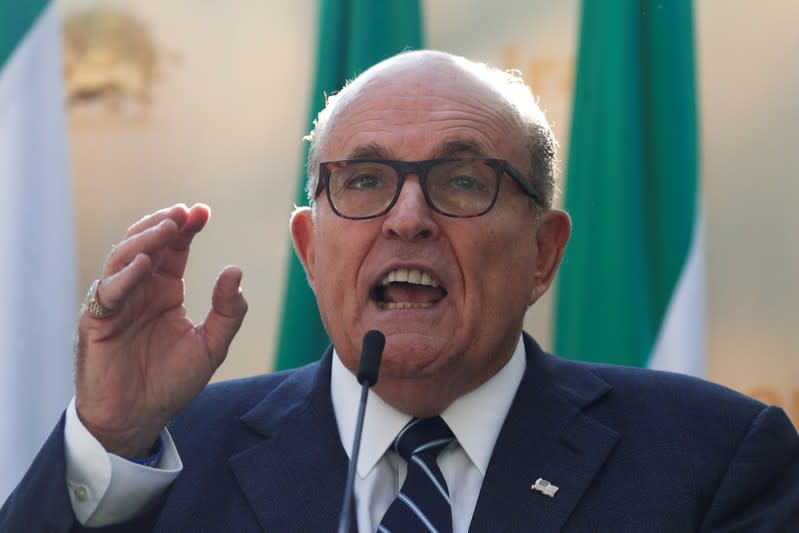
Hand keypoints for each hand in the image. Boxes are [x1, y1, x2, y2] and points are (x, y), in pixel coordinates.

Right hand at [74, 203, 247, 455]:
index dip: (187, 227)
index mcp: (165, 290)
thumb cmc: (171, 382)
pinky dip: (124, 275)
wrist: (138, 418)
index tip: (203, 211)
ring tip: (167, 228)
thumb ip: (228, 311)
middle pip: (147, 244)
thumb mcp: (212, 346)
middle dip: (165, 224)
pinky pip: (108, 291)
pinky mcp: (98, 320)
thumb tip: (235, 270)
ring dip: (144, 240)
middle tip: (184, 213)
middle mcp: (140, 289)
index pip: (175, 248)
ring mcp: (118, 302)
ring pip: (124, 257)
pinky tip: (144, 264)